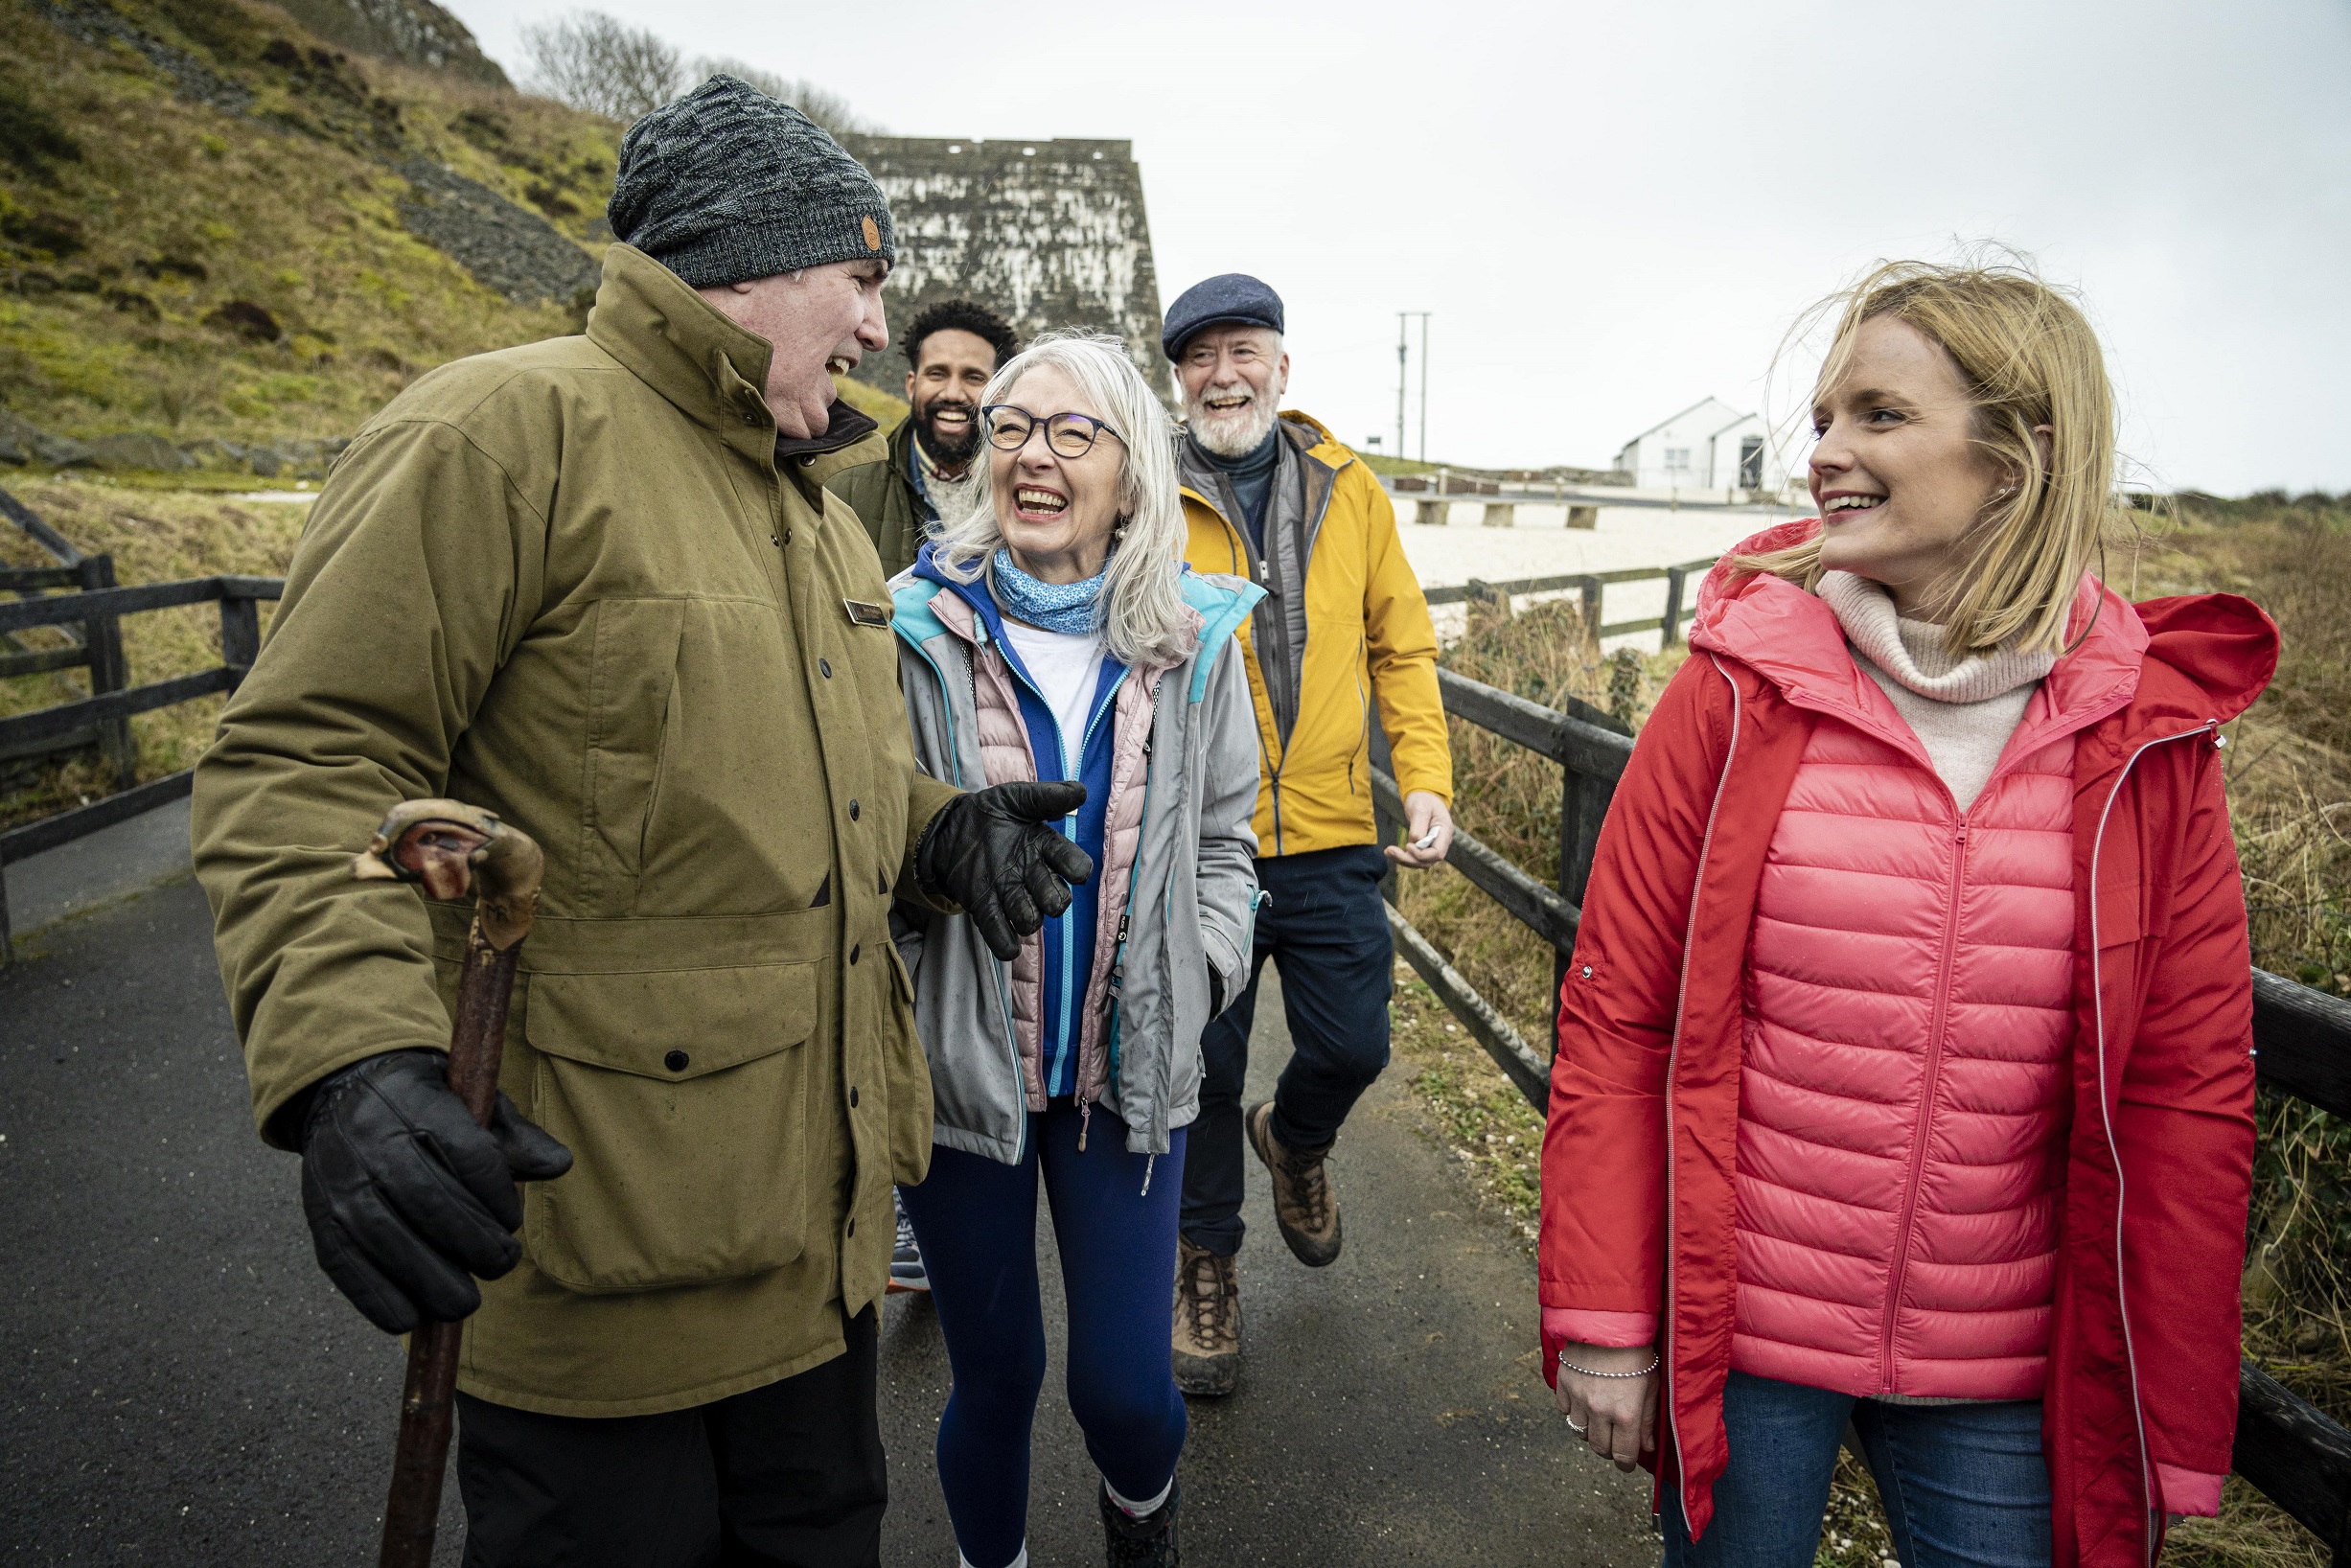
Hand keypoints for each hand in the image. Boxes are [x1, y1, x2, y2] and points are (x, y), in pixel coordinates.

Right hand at [298, 1049, 572, 1333]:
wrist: (344, 1093)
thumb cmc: (426, 1107)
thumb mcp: (472, 1103)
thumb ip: (514, 1138)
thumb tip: (560, 1165)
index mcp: (420, 1103)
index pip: (468, 1153)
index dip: (496, 1195)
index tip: (511, 1220)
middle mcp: (373, 1140)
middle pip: (428, 1199)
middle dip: (472, 1243)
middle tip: (502, 1263)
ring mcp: (340, 1180)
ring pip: (386, 1237)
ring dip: (432, 1280)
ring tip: (466, 1300)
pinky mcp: (319, 1216)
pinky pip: (346, 1264)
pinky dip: (379, 1299)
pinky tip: (414, 1316)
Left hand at [916, 781, 1095, 960]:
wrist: (949, 827)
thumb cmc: (989, 813)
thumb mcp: (1015, 798)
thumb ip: (1046, 797)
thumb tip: (1082, 792)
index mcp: (1046, 848)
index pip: (1076, 866)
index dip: (1077, 870)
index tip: (1073, 868)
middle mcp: (1033, 876)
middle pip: (1058, 901)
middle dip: (1052, 898)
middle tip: (1035, 881)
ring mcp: (1010, 895)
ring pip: (1032, 920)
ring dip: (1028, 917)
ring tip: (1011, 898)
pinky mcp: (985, 909)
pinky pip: (1003, 936)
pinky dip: (1006, 944)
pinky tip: (1007, 942)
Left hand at [1384, 791, 1453, 868]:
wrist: (1423, 796)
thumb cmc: (1424, 799)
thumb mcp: (1421, 808)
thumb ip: (1419, 826)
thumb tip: (1414, 843)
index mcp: (1445, 832)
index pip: (1437, 853)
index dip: (1422, 855)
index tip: (1407, 846)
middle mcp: (1441, 842)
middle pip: (1427, 861)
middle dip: (1409, 859)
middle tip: (1390, 851)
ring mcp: (1433, 846)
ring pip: (1419, 862)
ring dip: (1403, 860)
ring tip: (1387, 851)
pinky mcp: (1423, 847)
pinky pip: (1414, 857)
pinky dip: (1402, 857)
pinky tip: (1389, 851)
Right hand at [1551, 1340, 1659, 1472]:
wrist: (1609, 1321)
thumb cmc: (1637, 1353)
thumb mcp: (1652, 1386)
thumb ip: (1648, 1420)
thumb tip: (1647, 1446)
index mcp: (1626, 1414)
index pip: (1623, 1455)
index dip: (1626, 1463)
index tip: (1627, 1462)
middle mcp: (1600, 1411)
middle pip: (1599, 1448)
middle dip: (1608, 1449)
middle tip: (1614, 1441)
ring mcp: (1578, 1398)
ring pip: (1579, 1431)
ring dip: (1590, 1430)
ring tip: (1599, 1419)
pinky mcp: (1563, 1383)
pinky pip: (1564, 1410)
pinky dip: (1573, 1410)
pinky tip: (1584, 1400)